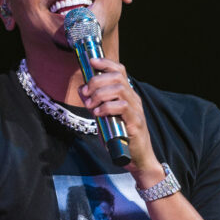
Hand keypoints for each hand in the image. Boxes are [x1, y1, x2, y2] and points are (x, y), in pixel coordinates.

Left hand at [79, 57, 162, 183]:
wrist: (137, 158)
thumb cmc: (120, 137)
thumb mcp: (103, 116)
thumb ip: (94, 103)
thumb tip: (82, 90)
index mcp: (127, 94)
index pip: (120, 70)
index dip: (106, 63)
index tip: (91, 62)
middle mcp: (133, 98)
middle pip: (117, 77)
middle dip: (96, 81)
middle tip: (85, 93)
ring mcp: (136, 109)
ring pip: (119, 89)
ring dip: (100, 94)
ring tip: (90, 106)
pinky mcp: (136, 122)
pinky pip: (122, 106)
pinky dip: (106, 107)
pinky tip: (98, 114)